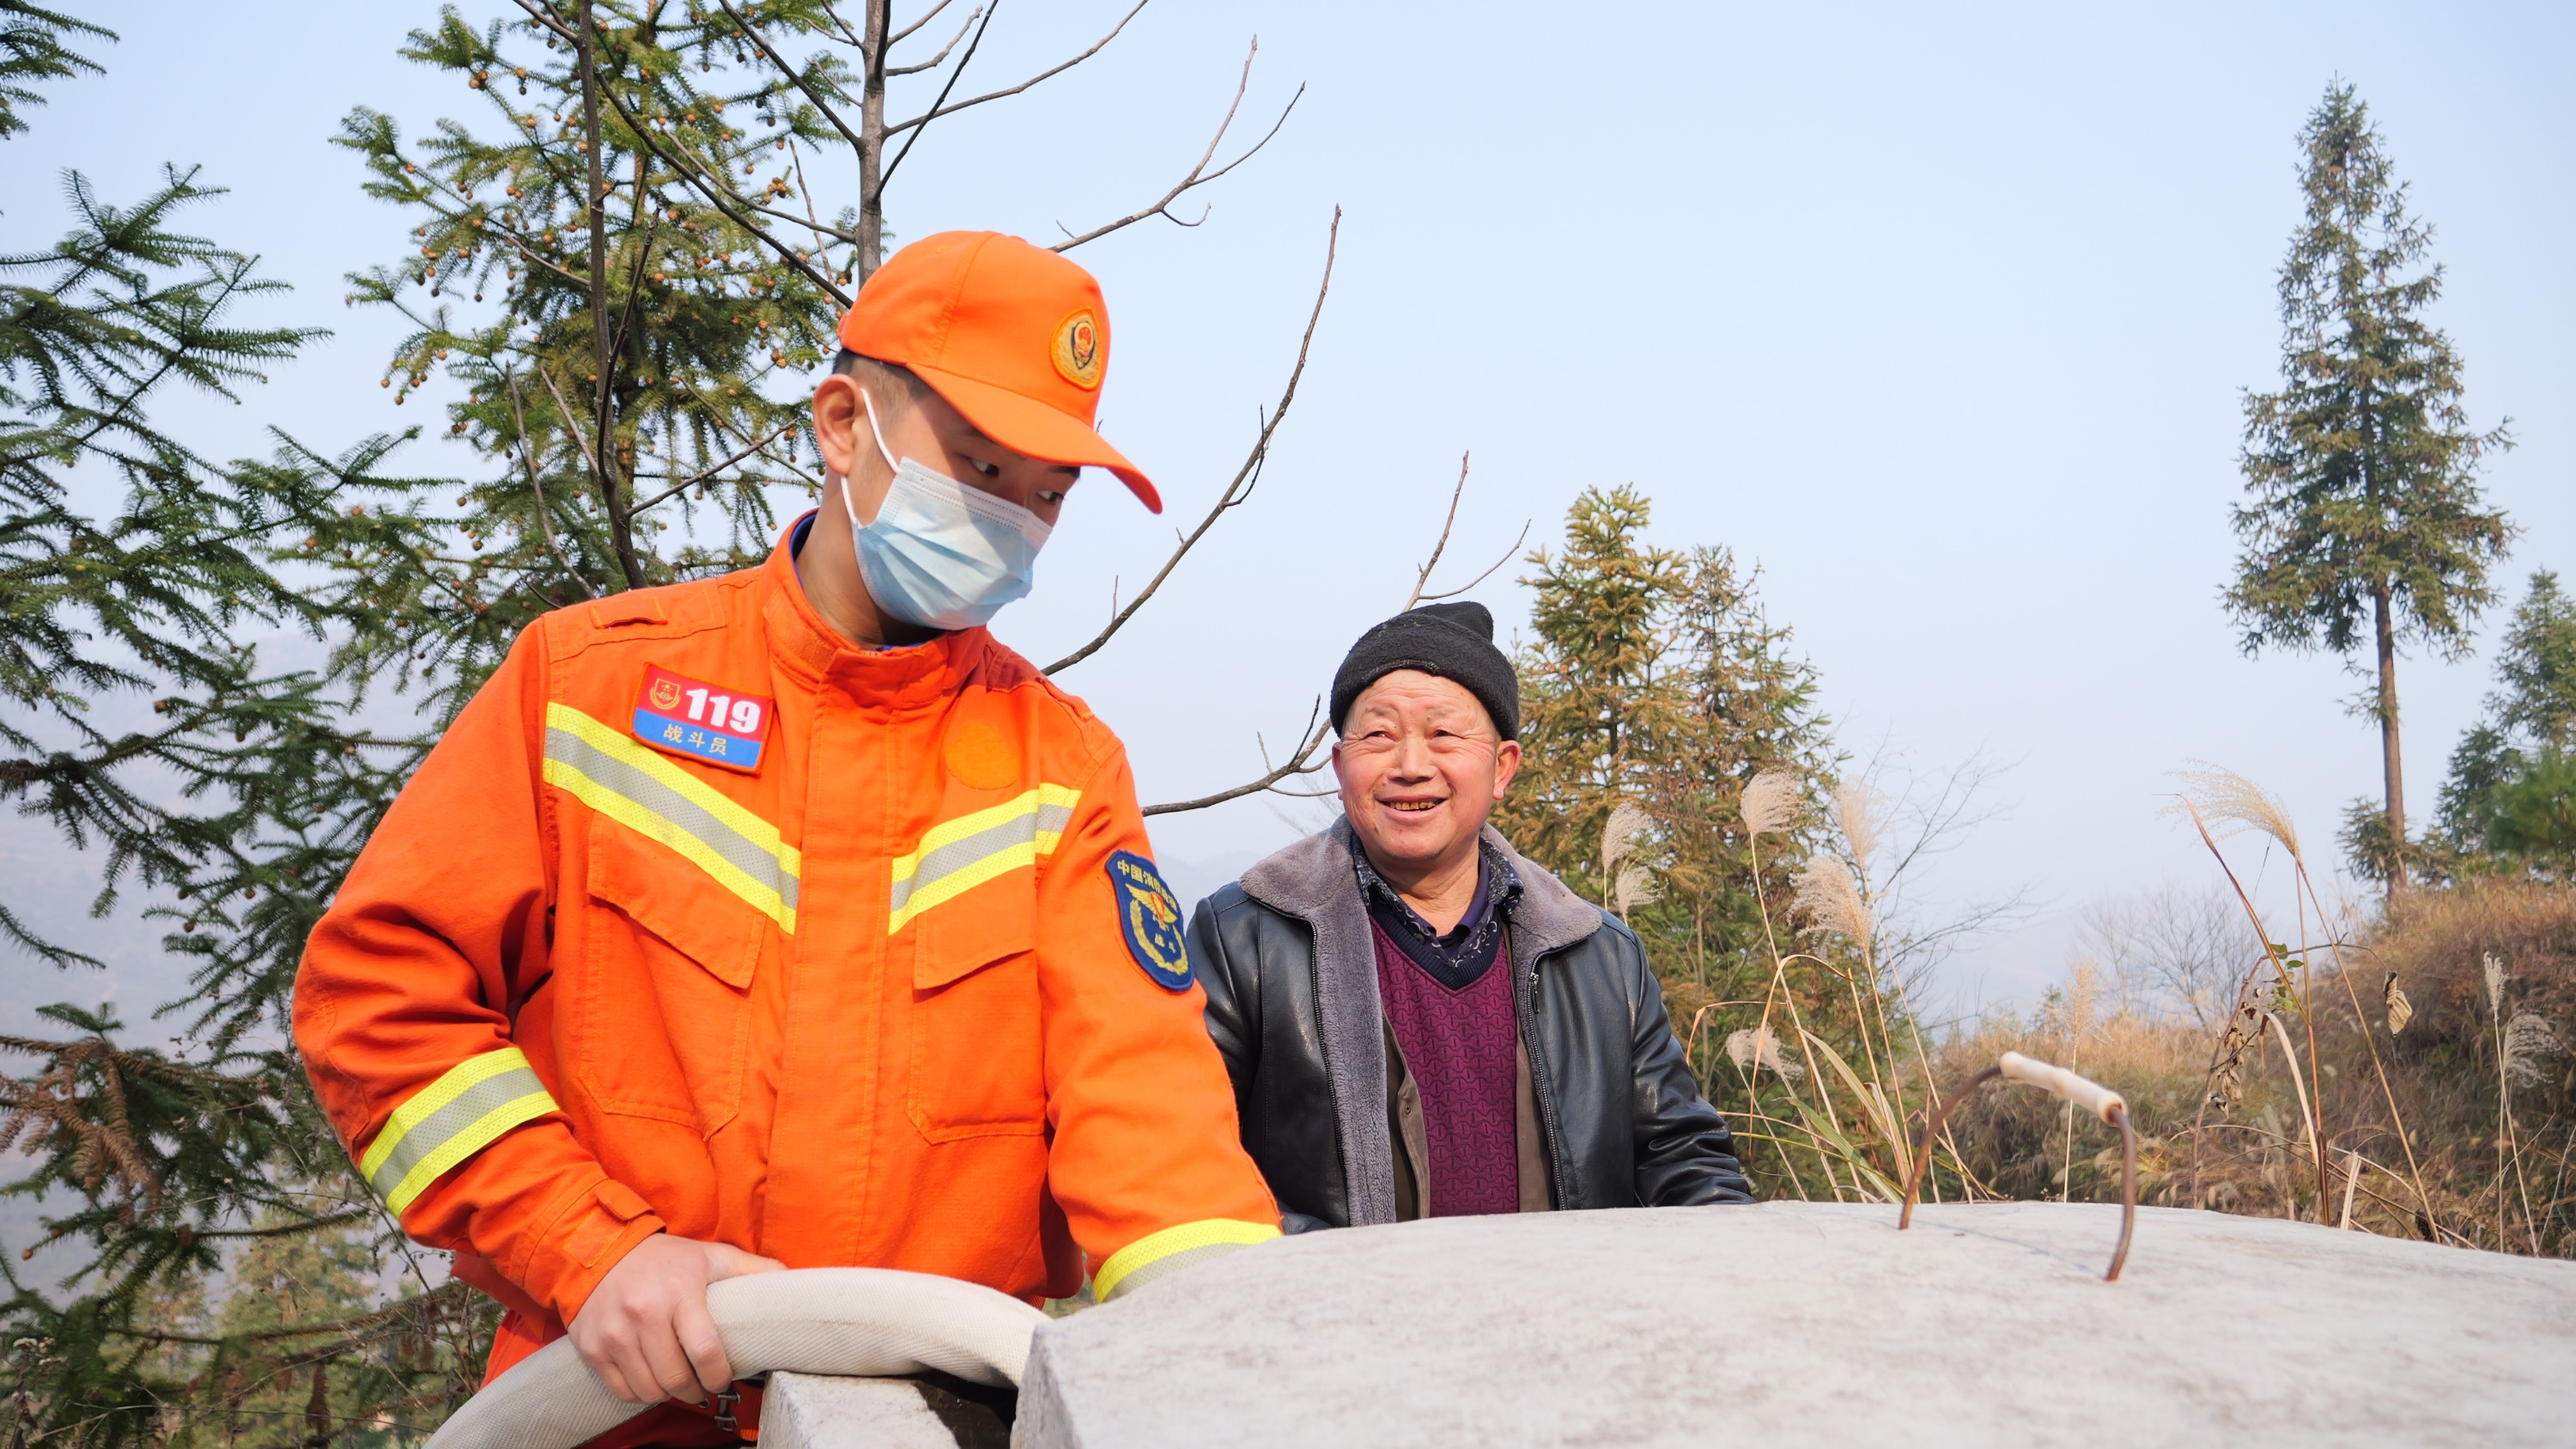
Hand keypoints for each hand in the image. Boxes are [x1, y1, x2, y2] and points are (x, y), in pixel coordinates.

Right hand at [568, 1233, 783, 1405]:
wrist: (602, 1251)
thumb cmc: (666, 1259)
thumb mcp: (712, 1257)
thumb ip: (754, 1271)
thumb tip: (794, 1283)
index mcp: (679, 1292)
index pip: (705, 1351)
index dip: (720, 1375)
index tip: (724, 1377)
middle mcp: (643, 1313)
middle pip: (676, 1378)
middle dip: (696, 1389)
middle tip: (703, 1383)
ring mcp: (614, 1333)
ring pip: (649, 1390)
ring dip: (668, 1393)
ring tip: (678, 1379)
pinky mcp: (592, 1347)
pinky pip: (622, 1391)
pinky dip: (640, 1393)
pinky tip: (651, 1377)